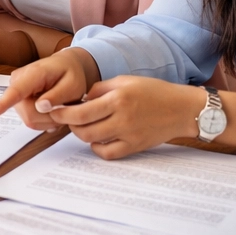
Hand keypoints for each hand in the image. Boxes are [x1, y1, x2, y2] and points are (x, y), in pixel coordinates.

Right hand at [0, 49, 97, 129]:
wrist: (67, 66)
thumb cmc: (71, 73)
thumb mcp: (74, 84)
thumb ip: (58, 95)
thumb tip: (40, 106)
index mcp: (33, 74)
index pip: (16, 92)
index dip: (2, 105)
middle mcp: (19, 81)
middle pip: (28, 114)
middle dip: (49, 118)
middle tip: (65, 110)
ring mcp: (16, 89)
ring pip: (29, 119)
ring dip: (48, 120)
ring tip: (60, 107)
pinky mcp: (18, 98)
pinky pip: (29, 118)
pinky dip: (44, 120)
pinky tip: (52, 110)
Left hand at [48, 77, 206, 158]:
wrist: (182, 109)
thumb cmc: (154, 91)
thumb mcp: (125, 81)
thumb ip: (100, 89)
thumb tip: (79, 99)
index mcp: (118, 98)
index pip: (81, 111)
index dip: (62, 113)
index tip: (53, 110)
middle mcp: (122, 118)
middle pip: (83, 129)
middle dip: (69, 124)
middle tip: (67, 118)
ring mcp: (129, 135)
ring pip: (93, 142)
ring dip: (81, 134)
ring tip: (82, 125)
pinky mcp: (134, 147)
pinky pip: (108, 153)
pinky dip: (97, 148)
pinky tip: (97, 139)